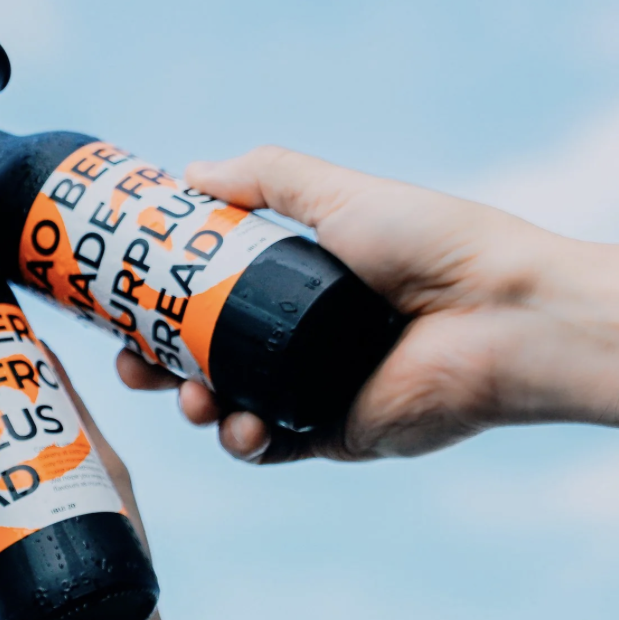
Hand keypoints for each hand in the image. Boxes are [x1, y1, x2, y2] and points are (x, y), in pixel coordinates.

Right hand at [116, 146, 618, 462]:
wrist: (500, 314)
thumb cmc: (430, 245)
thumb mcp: (338, 194)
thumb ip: (265, 176)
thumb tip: (188, 171)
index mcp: (294, 286)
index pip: (203, 298)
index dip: (155, 305)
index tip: (118, 305)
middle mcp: (295, 339)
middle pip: (199, 356)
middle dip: (155, 364)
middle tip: (132, 364)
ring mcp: (310, 389)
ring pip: (224, 406)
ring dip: (191, 405)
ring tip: (191, 398)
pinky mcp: (332, 434)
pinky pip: (270, 448)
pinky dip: (242, 442)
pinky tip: (238, 427)